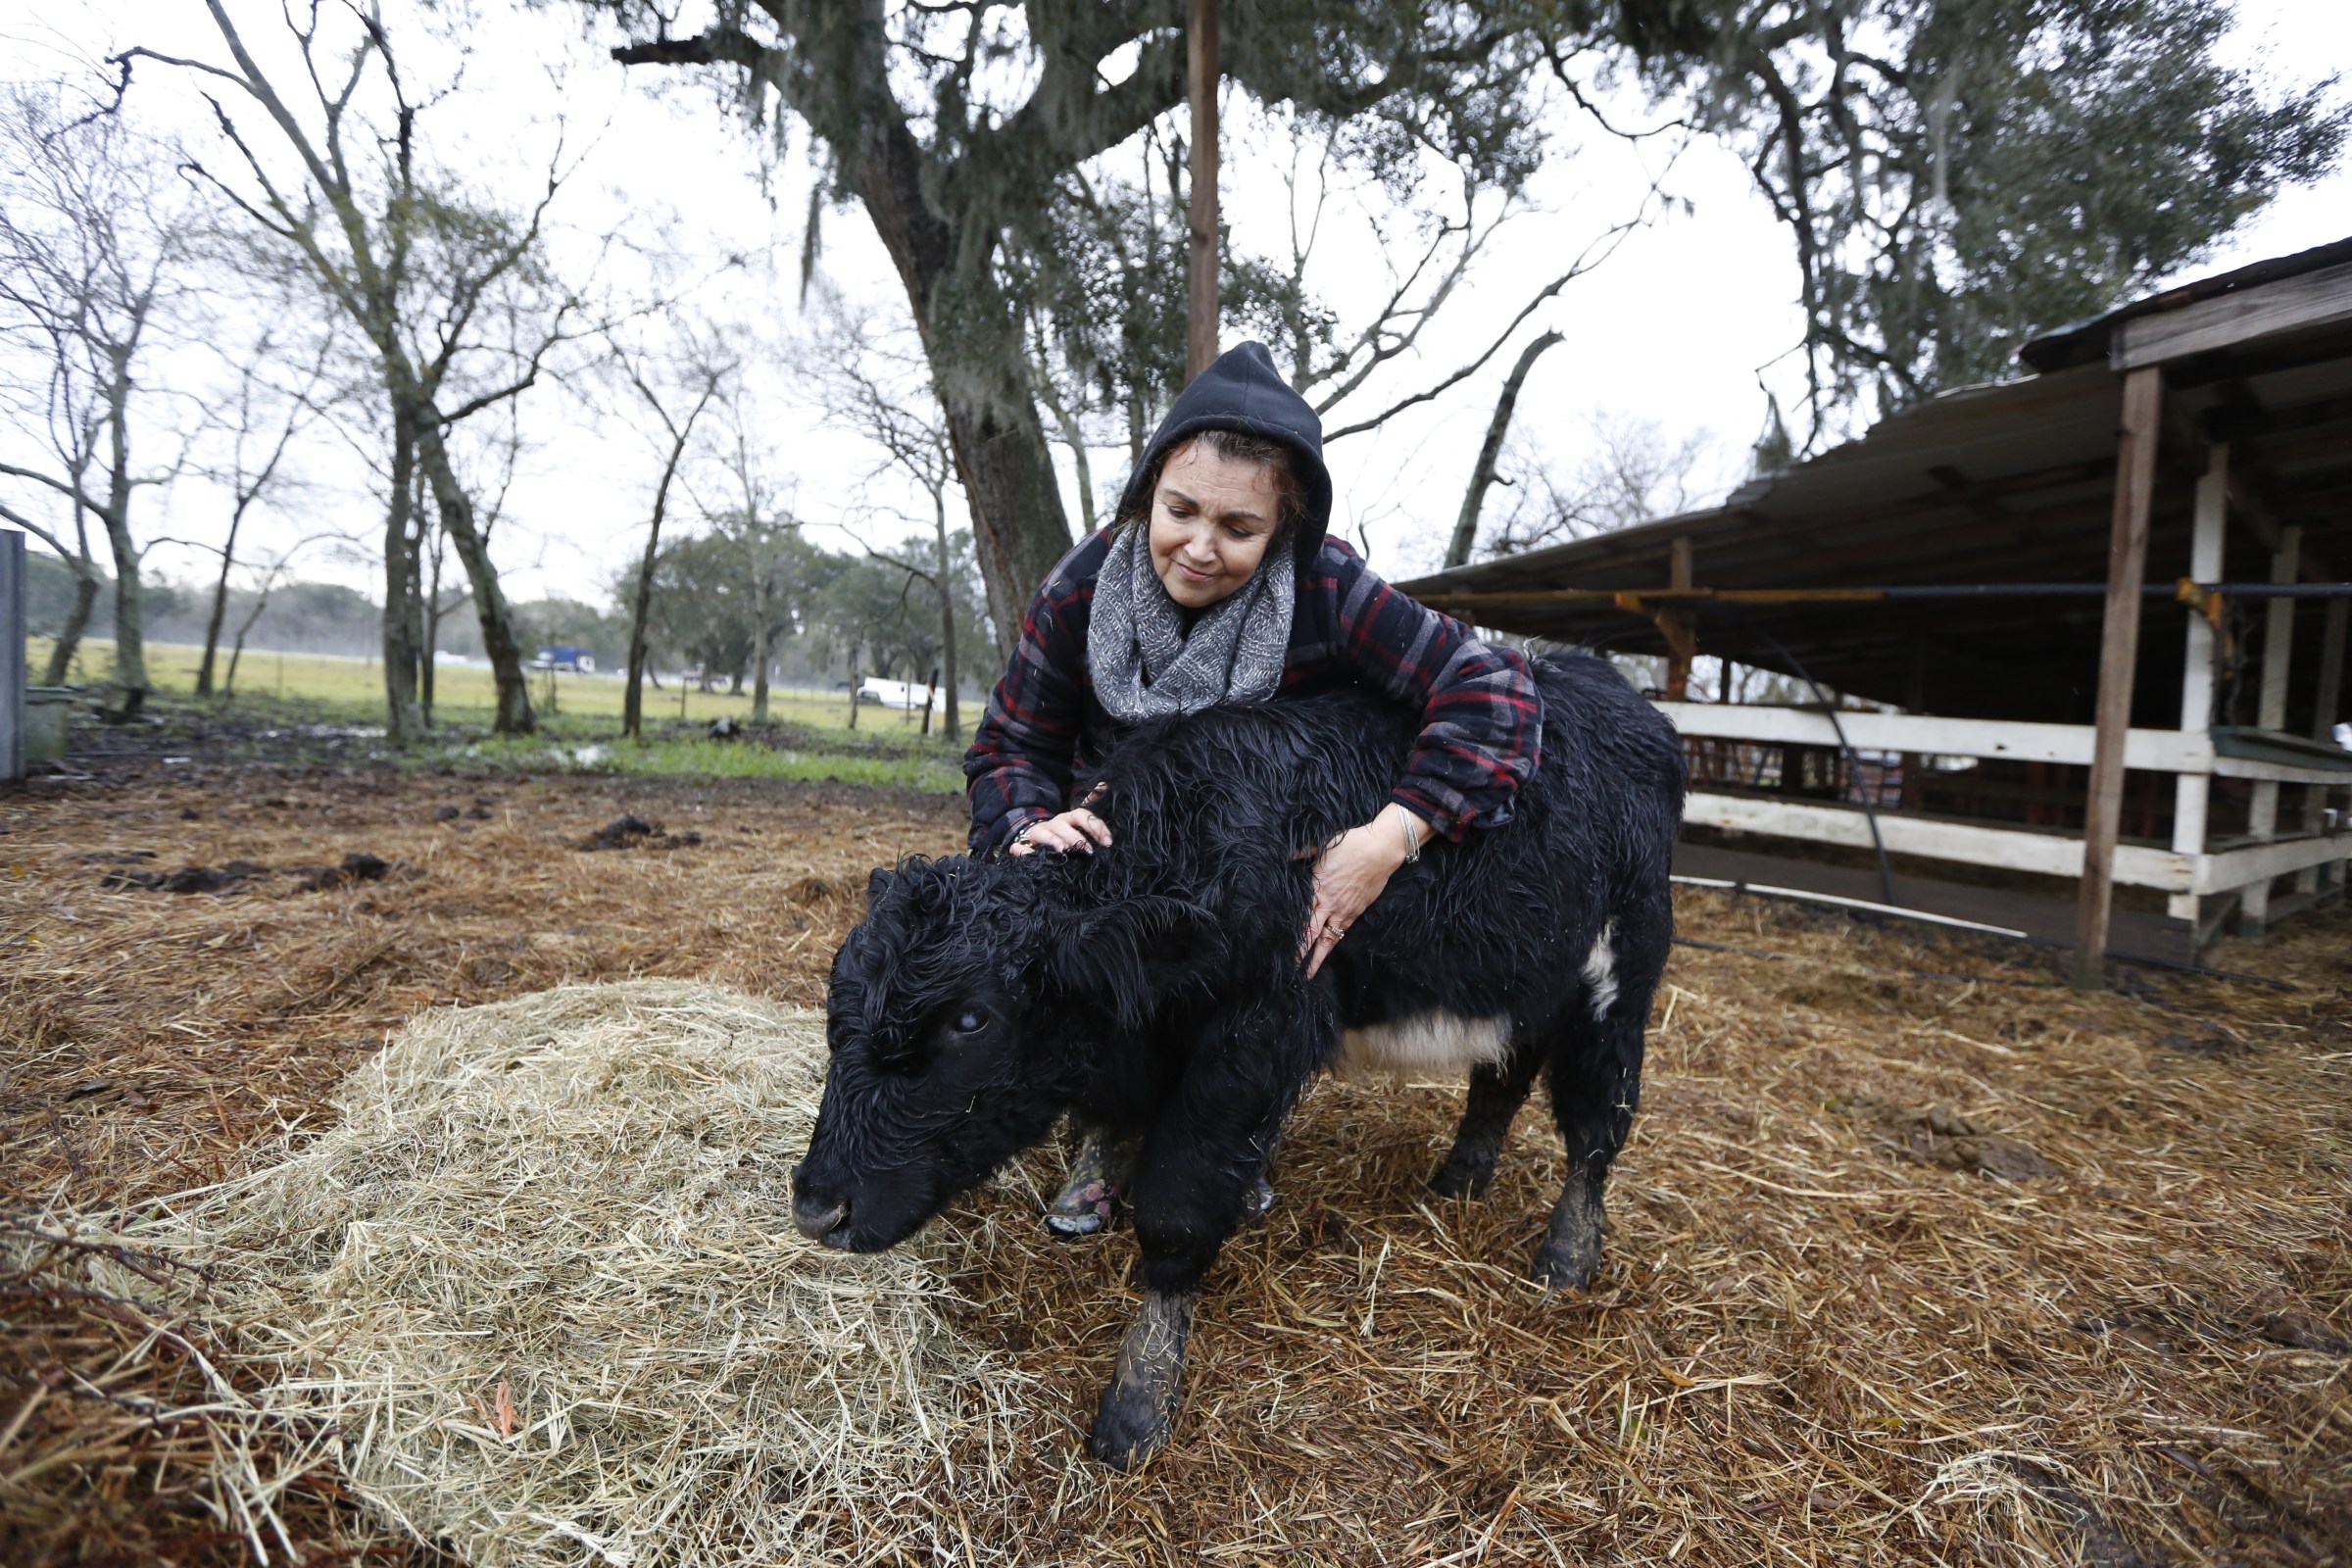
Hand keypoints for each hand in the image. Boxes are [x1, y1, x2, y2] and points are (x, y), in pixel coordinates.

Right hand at [1008, 784, 1111, 856]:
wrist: (1033, 839)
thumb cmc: (1061, 835)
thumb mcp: (1077, 827)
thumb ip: (1091, 817)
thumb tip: (1104, 785)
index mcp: (1067, 819)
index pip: (1082, 815)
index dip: (1095, 826)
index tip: (1108, 842)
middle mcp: (1053, 824)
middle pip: (1063, 824)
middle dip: (1076, 836)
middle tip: (1089, 850)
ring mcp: (1036, 833)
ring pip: (1043, 833)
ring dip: (1054, 840)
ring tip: (1064, 850)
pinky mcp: (1022, 845)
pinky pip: (1018, 847)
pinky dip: (1023, 851)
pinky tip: (1030, 855)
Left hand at [1298, 804, 1429, 977]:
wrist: (1381, 850)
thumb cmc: (1351, 845)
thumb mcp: (1323, 846)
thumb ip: (1302, 852)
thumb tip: (1285, 852)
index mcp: (1317, 888)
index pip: (1302, 917)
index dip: (1292, 935)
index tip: (1281, 947)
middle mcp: (1330, 903)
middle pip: (1312, 933)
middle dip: (1302, 953)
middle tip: (1291, 970)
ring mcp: (1345, 909)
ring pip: (1329, 939)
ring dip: (1318, 956)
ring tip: (1309, 972)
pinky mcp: (1358, 910)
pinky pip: (1343, 931)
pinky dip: (1334, 943)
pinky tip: (1328, 950)